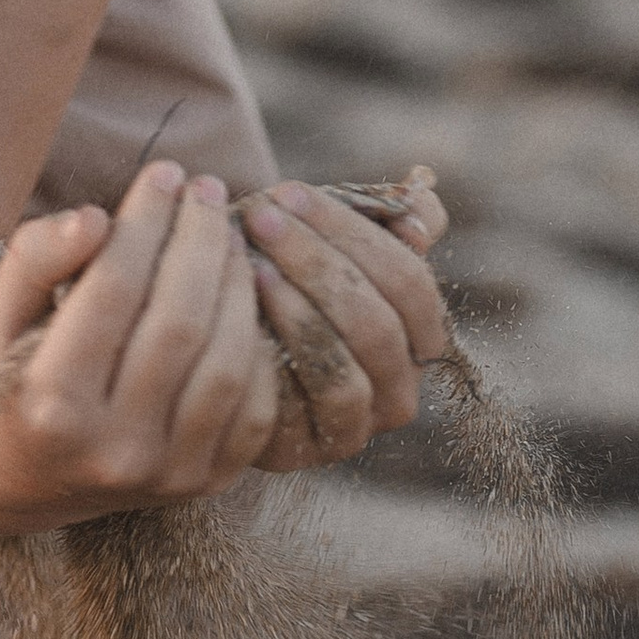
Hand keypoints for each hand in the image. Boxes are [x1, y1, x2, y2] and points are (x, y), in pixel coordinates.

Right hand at [0, 162, 283, 531]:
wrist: (30, 481)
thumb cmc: (15, 377)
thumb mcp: (0, 316)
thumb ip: (35, 259)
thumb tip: (97, 217)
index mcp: (50, 403)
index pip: (113, 291)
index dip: (146, 221)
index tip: (164, 174)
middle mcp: (112, 448)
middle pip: (179, 322)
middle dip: (199, 240)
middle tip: (207, 190)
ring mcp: (168, 474)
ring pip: (227, 360)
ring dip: (237, 283)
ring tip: (228, 234)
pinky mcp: (210, 483)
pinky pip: (257, 403)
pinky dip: (259, 342)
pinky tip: (243, 295)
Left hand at [239, 172, 451, 468]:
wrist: (218, 341)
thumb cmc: (283, 277)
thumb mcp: (330, 237)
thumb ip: (385, 210)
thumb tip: (420, 186)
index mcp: (421, 336)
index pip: (410, 283)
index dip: (354, 233)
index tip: (288, 191)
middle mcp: (400, 389)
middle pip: (379, 322)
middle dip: (317, 260)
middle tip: (259, 216)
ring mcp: (356, 427)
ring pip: (346, 365)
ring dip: (298, 306)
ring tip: (251, 261)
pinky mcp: (304, 451)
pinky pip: (302, 405)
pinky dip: (277, 352)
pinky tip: (240, 310)